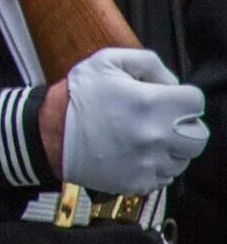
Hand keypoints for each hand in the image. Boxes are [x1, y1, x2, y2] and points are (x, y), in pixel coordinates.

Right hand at [61, 48, 207, 194]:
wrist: (46, 134)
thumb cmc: (75, 98)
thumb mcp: (106, 61)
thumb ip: (147, 62)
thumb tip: (171, 81)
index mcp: (150, 104)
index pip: (195, 102)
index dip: (181, 96)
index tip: (167, 98)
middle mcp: (154, 137)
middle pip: (198, 136)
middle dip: (183, 125)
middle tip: (163, 120)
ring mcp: (147, 163)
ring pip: (182, 159)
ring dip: (169, 147)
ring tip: (144, 137)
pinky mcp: (137, 182)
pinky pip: (163, 178)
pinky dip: (154, 166)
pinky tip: (135, 153)